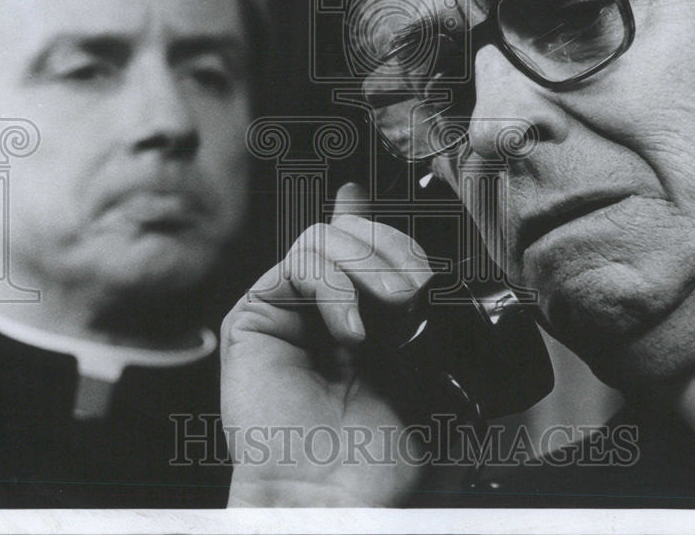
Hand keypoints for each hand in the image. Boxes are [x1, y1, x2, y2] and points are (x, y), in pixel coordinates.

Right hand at [220, 182, 435, 505]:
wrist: (336, 500)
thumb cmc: (382, 460)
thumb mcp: (435, 383)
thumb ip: (436, 330)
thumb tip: (429, 279)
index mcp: (367, 316)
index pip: (365, 244)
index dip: (375, 216)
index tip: (379, 194)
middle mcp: (327, 307)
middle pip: (352, 230)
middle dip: (393, 246)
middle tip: (416, 292)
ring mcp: (292, 309)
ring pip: (326, 237)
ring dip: (370, 263)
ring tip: (395, 310)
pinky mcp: (259, 317)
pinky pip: (301, 265)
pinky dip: (336, 288)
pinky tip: (352, 332)